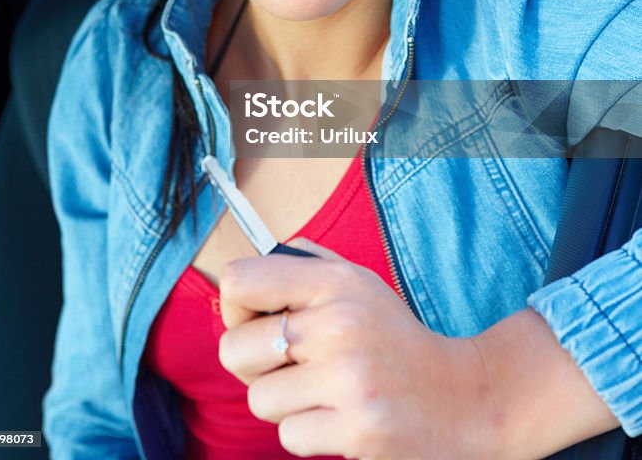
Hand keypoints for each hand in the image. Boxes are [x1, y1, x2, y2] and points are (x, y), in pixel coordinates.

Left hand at [218, 237, 498, 458]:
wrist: (467, 398)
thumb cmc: (397, 340)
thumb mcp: (358, 283)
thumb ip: (303, 266)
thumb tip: (241, 278)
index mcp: (334, 281)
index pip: (239, 282)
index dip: (235, 308)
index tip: (256, 322)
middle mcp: (338, 323)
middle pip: (234, 349)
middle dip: (253, 366)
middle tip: (291, 367)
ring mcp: (348, 378)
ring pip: (259, 400)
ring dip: (286, 404)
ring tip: (325, 393)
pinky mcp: (357, 429)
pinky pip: (289, 436)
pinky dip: (310, 433)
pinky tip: (341, 418)